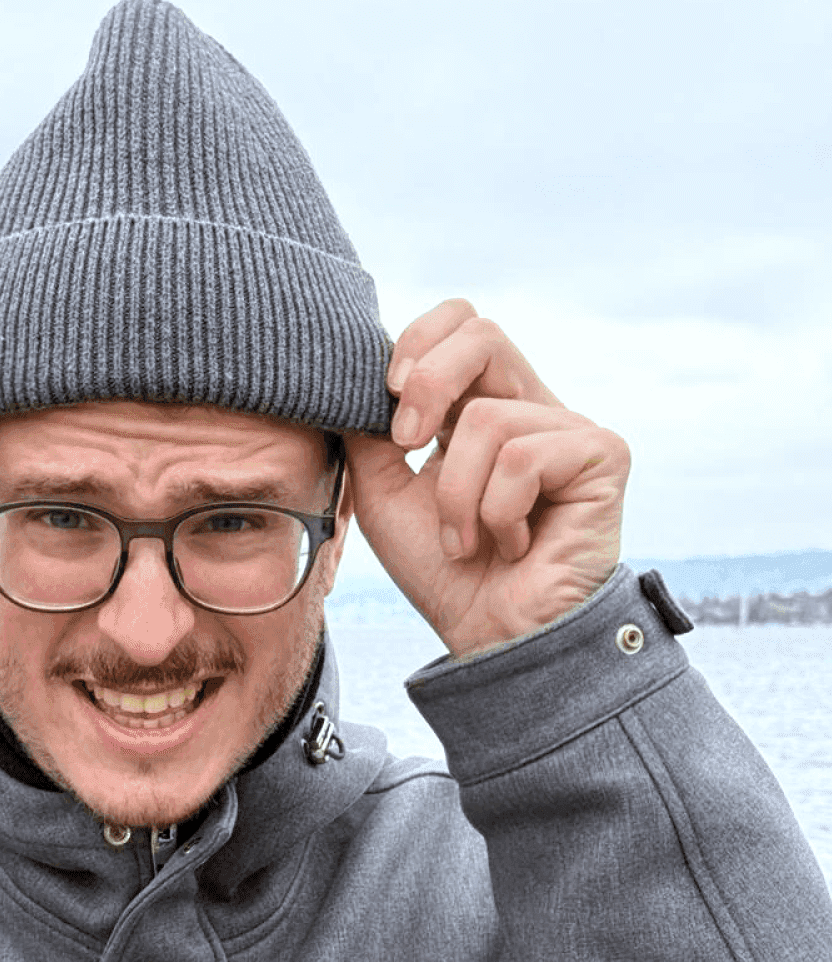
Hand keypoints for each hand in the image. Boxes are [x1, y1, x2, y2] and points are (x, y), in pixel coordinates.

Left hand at [344, 300, 629, 656]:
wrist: (491, 638)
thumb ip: (370, 432)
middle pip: (482, 331)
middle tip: (405, 444)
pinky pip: (524, 457)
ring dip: (456, 496)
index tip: (387, 398)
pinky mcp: (603, 455)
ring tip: (466, 542)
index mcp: (480, 407)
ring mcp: (568, 430)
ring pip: (489, 419)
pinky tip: (515, 545)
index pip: (459, 324)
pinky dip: (498, 512)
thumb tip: (357, 379)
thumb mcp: (384, 493)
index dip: (417, 342)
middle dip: (429, 383)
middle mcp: (527, 408)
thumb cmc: (444, 572)